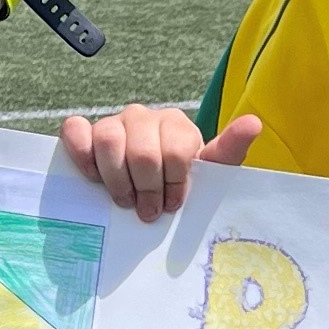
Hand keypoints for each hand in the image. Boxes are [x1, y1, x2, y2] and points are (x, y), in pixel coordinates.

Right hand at [62, 104, 258, 220]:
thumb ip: (230, 149)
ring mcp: (114, 122)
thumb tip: (254, 123)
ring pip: (108, 140)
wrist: (151, 188)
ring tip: (124, 200)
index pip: (176, 153)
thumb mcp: (210, 171)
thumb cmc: (181, 182)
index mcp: (177, 124)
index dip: (174, 185)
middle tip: (148, 210)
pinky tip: (92, 177)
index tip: (174, 204)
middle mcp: (144, 117)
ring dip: (116, 180)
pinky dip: (82, 155)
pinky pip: (75, 131)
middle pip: (142, 153)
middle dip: (146, 190)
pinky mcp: (87, 132)